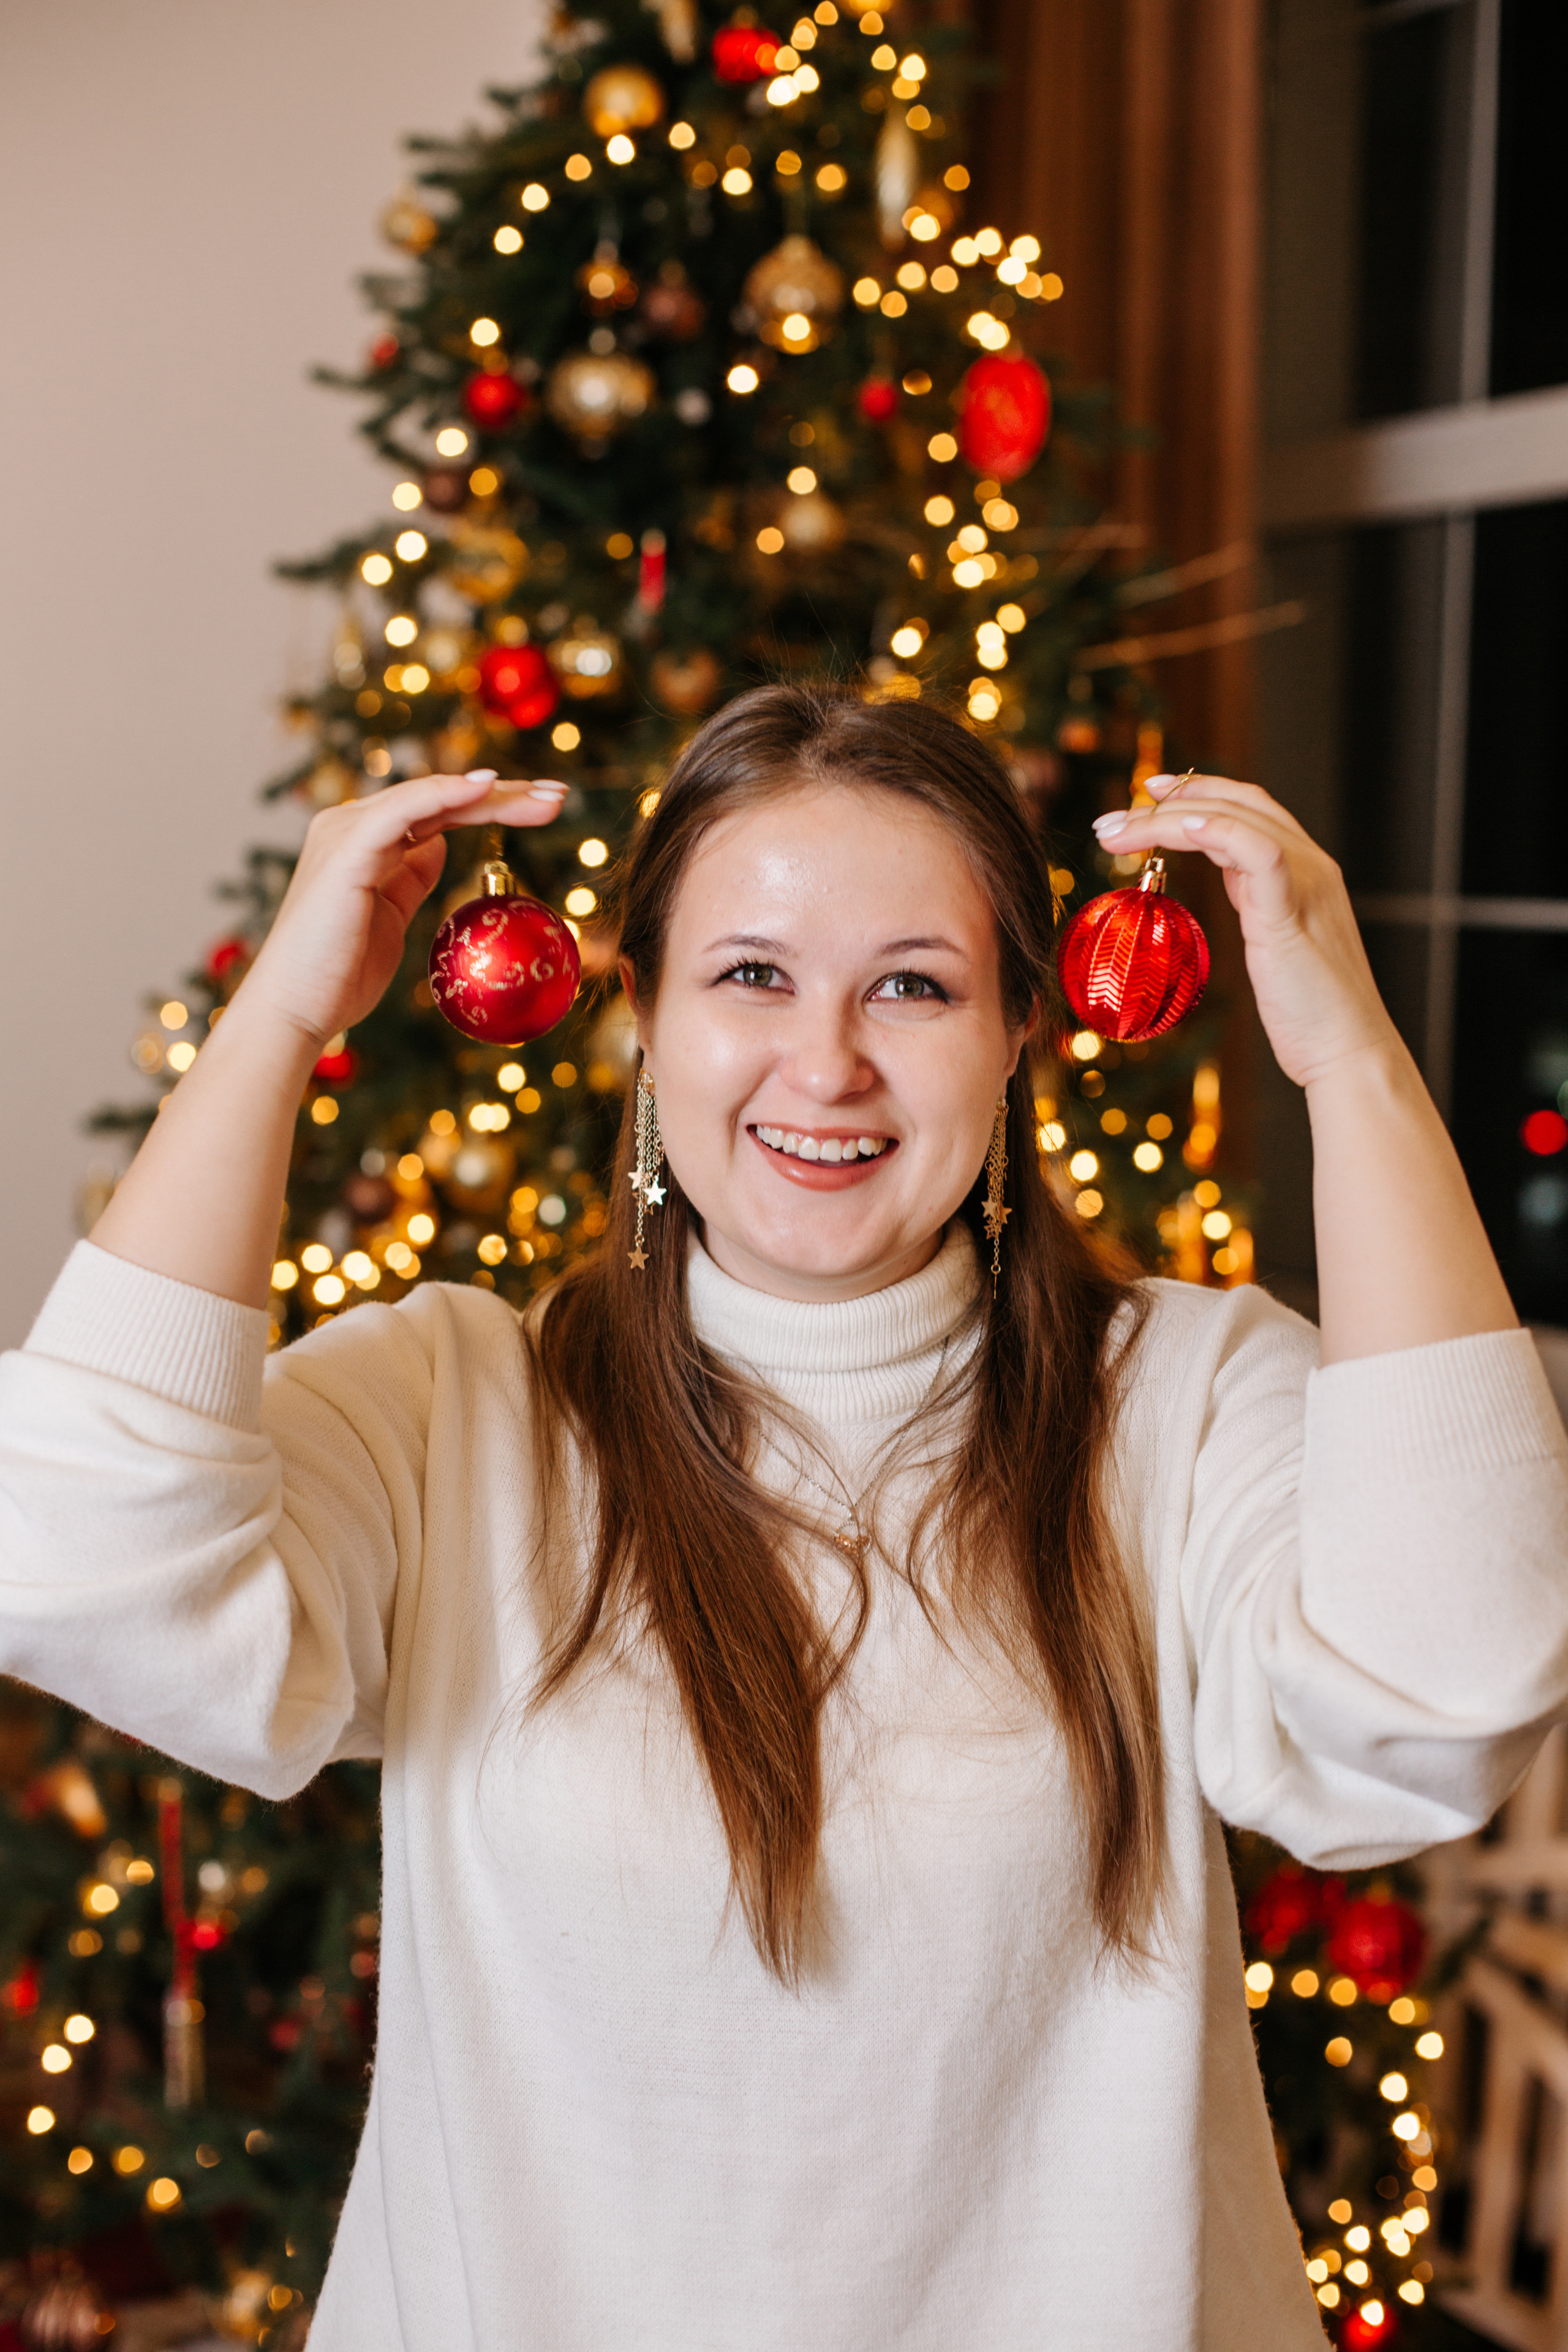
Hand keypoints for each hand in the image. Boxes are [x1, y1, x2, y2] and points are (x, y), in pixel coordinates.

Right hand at [238, 770, 568, 1046]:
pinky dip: (447, 794)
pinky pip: (405, 811)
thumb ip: (410, 876)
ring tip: (548, 797)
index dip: (490, 805)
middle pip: (441, 798)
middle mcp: (351, 825)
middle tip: (559, 793)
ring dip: (493, 793)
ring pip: (432, 797)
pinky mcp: (347, 851)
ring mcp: (347, 832)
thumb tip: (437, 846)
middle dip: (504, 793)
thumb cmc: (338, 975)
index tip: (542, 807)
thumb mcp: (389, 916)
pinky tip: (486, 787)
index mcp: (364, 839)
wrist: (295, 1010)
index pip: (437, 810)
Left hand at [1092, 773, 1398, 1088]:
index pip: (1249, 807)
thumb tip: (1232, 883)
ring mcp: (1305, 884)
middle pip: (1237, 804)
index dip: (1199, 791)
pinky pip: (1257, 853)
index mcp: (1305, 869)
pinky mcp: (1291, 914)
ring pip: (1235, 821)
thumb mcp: (1277, 939)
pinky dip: (1218, 832)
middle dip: (1169, 801)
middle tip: (1111, 818)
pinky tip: (1181, 829)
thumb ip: (1259, 901)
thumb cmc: (1310, 1010)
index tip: (1148, 794)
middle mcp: (1310, 865)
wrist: (1348, 1051)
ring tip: (1117, 831)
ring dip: (1169, 818)